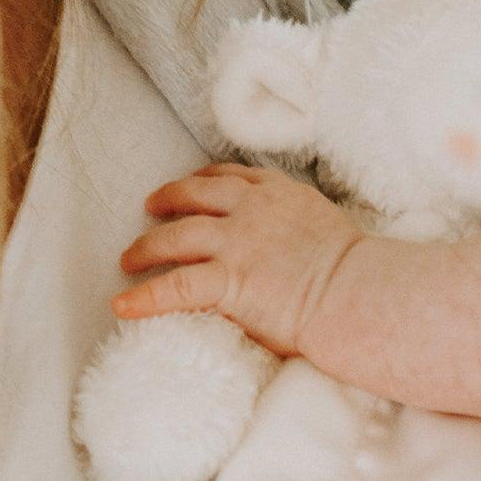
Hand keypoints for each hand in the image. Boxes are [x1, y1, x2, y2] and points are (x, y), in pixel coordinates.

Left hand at [111, 164, 361, 358]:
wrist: (358, 293)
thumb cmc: (355, 272)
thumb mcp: (325, 227)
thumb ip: (297, 225)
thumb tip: (286, 245)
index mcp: (280, 194)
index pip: (233, 176)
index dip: (205, 178)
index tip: (192, 182)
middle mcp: (252, 210)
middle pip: (195, 195)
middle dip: (167, 198)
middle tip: (149, 208)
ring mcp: (237, 243)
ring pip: (176, 235)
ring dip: (147, 246)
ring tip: (127, 258)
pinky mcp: (228, 279)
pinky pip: (174, 286)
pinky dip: (144, 296)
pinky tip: (122, 304)